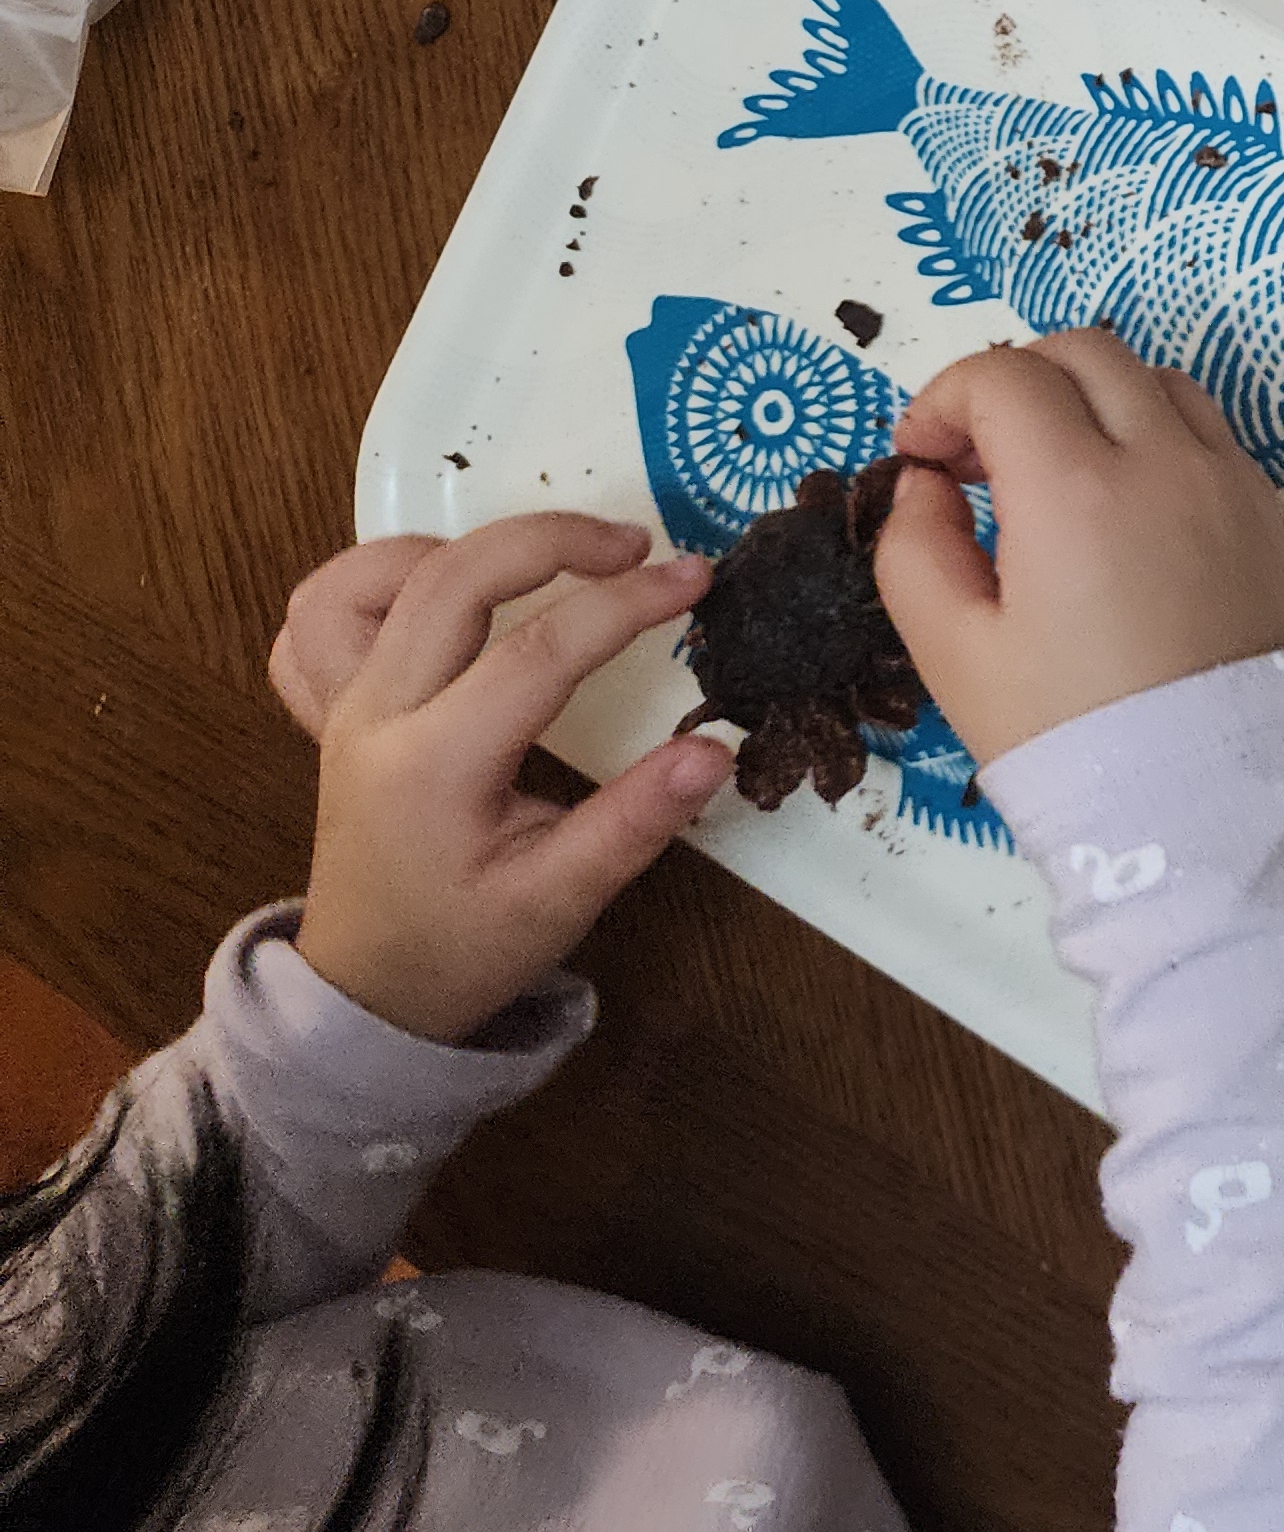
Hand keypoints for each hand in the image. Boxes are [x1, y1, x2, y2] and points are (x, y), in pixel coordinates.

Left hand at [295, 516, 731, 1043]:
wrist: (367, 991)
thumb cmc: (464, 946)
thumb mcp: (563, 900)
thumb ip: (636, 821)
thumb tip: (714, 750)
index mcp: (434, 764)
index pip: (537, 650)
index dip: (625, 604)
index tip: (696, 581)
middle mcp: (375, 716)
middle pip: (451, 579)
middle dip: (553, 539)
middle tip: (637, 545)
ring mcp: (341, 706)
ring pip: (367, 579)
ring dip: (455, 545)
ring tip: (533, 562)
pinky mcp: (329, 708)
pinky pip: (321, 614)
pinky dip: (374, 579)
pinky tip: (437, 590)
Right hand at [874, 331, 1283, 767]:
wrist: (1209, 803)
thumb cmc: (1068, 733)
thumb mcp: (953, 653)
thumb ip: (914, 549)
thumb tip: (925, 483)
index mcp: (1076, 487)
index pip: (1002, 376)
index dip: (942, 398)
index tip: (919, 458)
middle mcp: (1164, 459)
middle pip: (1083, 351)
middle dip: (1015, 381)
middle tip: (976, 458)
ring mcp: (1229, 479)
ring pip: (1152, 377)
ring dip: (1089, 397)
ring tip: (1048, 474)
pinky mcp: (1268, 512)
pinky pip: (1206, 429)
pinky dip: (1151, 432)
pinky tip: (1118, 506)